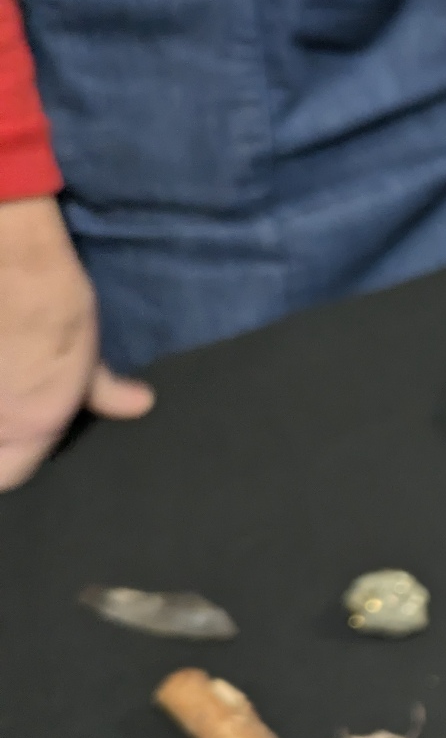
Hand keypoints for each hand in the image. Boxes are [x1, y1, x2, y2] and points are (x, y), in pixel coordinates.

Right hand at [0, 196, 152, 490]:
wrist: (10, 261)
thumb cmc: (56, 306)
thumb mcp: (86, 354)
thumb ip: (105, 391)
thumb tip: (140, 404)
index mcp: (30, 422)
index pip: (10, 476)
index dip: (12, 462)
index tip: (19, 440)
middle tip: (7, 420)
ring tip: (4, 388)